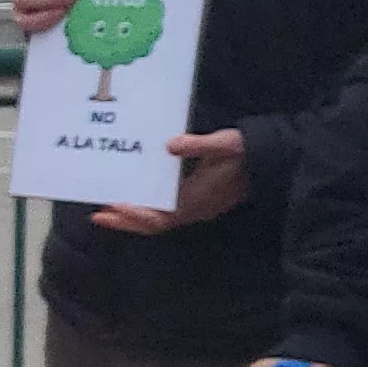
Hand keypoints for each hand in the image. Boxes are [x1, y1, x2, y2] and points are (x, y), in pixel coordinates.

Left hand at [91, 129, 249, 234]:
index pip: (162, 216)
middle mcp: (195, 209)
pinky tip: (131, 196)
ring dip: (132, 216)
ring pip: (158, 219)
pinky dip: (144, 208)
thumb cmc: (247, 150)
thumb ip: (199, 145)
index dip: (136, 214)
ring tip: (105, 208)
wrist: (271, 159)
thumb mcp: (226, 143)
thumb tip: (171, 145)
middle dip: (125, 221)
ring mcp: (196, 207)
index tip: (113, 205)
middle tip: (96, 215)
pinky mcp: (196, 200)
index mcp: (199, 200)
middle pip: (154, 223)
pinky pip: (165, 211)